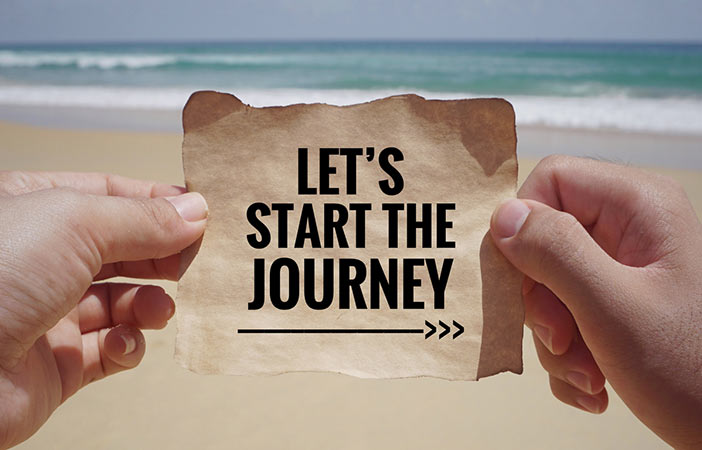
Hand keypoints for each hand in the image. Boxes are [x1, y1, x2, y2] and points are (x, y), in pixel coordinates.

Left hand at [0, 171, 206, 447]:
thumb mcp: (75, 222)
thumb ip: (142, 218)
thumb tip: (195, 212)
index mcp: (34, 210)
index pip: (111, 195)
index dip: (158, 202)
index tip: (202, 211)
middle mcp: (41, 260)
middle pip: (123, 249)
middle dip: (163, 255)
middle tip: (198, 260)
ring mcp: (49, 312)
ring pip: (123, 301)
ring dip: (150, 303)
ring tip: (159, 308)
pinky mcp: (58, 364)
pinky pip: (111, 349)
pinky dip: (128, 344)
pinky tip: (122, 341)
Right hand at [490, 156, 701, 448]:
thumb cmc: (694, 370)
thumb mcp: (614, 309)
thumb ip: (556, 254)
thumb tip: (503, 217)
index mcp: (640, 206)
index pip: (551, 181)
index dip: (524, 227)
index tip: (522, 283)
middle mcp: (631, 229)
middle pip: (544, 239)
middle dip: (542, 300)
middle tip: (561, 340)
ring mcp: (624, 268)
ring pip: (549, 284)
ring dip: (556, 339)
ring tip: (588, 376)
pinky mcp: (617, 304)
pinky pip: (566, 314)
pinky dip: (569, 355)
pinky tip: (595, 385)